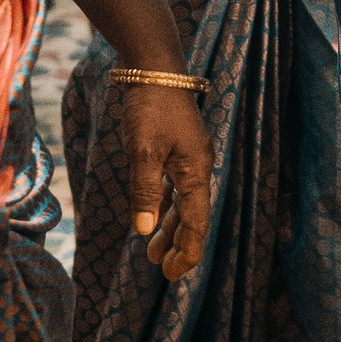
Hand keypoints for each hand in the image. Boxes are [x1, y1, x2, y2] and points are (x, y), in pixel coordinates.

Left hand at [112, 78, 212, 277]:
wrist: (154, 67)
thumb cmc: (150, 107)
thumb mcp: (143, 149)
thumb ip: (145, 191)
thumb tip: (143, 230)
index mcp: (196, 171)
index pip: (196, 222)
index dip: (188, 250)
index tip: (176, 274)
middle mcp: (196, 168)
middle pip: (192, 216)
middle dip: (180, 246)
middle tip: (166, 272)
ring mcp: (187, 159)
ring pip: (181, 203)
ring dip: (169, 228)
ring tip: (154, 254)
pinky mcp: (175, 150)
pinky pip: (173, 188)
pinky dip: (163, 206)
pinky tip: (152, 219)